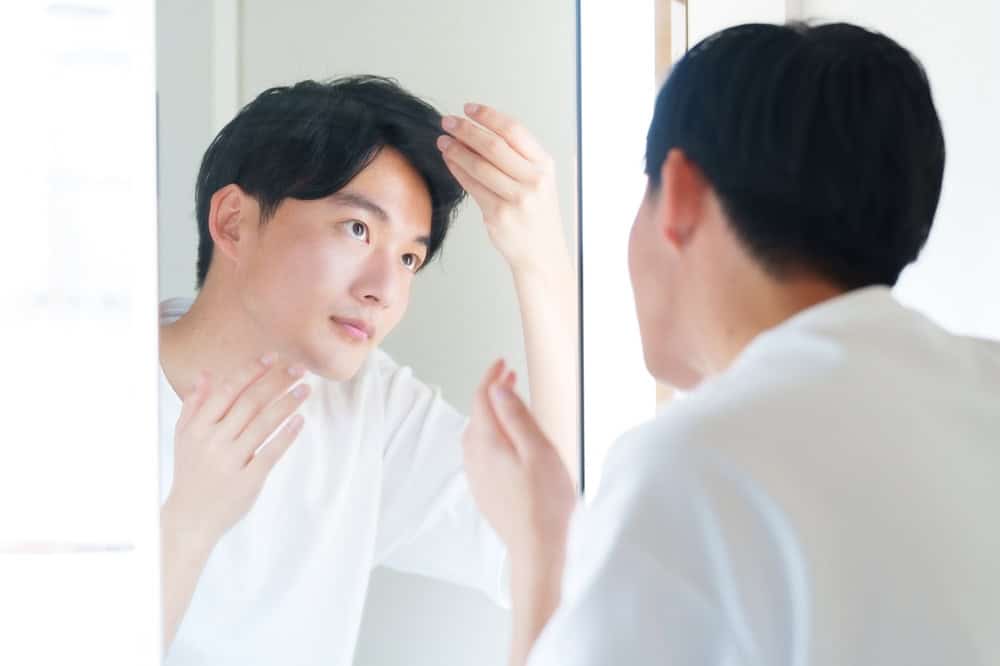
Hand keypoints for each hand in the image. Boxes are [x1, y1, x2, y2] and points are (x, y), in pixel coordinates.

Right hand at [162, 354, 309, 547]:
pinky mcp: (248, 480)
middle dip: (277, 381)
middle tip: (299, 369)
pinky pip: (271, 452)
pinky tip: (300, 421)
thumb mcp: (184, 438)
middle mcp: (213, 441)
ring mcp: (231, 461)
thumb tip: (207, 374)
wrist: (190, 518)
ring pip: (263, 424)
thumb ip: (195, 405)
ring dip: (287, 403)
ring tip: (305, 390)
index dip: (252, 371)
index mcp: (198, 427)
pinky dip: (286, 435)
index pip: (228, 391)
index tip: (272, 357)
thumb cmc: (191, 473)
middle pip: (250, 403)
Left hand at [437, 104, 568, 275]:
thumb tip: (477, 131)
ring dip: (456, 150)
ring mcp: (516, 199)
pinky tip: (449, 162)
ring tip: (442, 141)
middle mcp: (533, 180)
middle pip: (492, 145)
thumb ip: (517, 157)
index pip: (513, 130)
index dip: (487, 116)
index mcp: (544, 165)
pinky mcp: (498, 216)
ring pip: (478, 166)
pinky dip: (457, 171)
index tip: (468, 109)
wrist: (542, 253)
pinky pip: (472, 187)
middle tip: (447, 122)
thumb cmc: (537, 214)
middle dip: (465, 130)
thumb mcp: (539, 180)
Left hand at [462, 360, 576, 564]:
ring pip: (476, 434)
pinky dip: (490, 435)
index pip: (481, 399)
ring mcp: (477, 477)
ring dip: (490, 414)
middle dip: (491, 393)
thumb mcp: (538, 450)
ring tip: (509, 404)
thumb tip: (498, 388)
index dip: (491, 377)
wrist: (537, 549)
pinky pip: (480, 453)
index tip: (501, 362)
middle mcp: (475, 458)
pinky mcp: (484, 491)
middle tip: (509, 377)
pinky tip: (506, 440)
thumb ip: (516, 416)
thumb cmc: (545, 502)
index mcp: (487, 444)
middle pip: (477, 415)